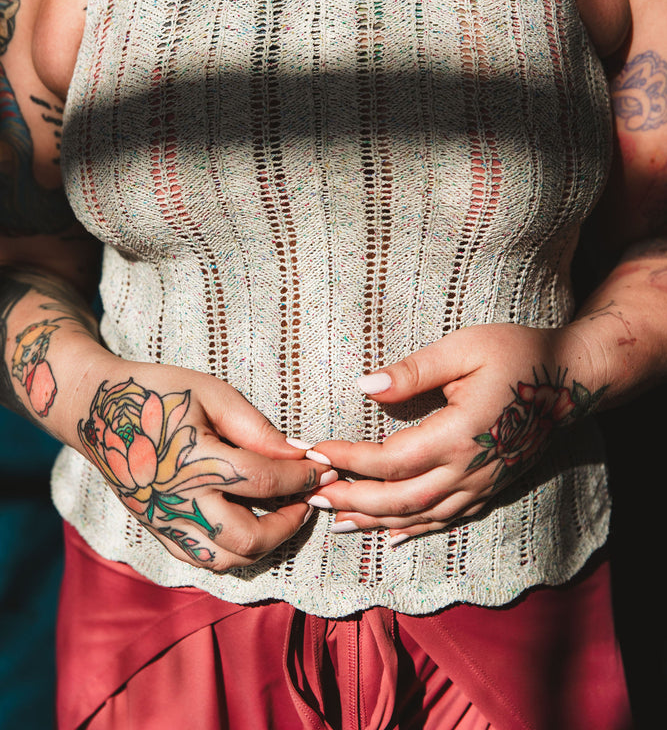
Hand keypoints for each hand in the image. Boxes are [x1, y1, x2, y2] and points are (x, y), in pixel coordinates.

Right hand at [74, 358, 332, 570]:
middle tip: (309, 500)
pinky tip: (254, 527)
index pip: (263, 480)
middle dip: (289, 524)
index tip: (326, 466)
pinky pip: (204, 560)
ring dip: (267, 545)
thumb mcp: (210, 392)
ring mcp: (165, 521)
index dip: (303, 476)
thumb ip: (254, 427)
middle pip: (248, 538)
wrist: (96, 411)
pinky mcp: (158, 530)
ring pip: (228, 560)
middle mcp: (178, 500)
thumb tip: (298, 453)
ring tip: (286, 515)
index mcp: (193, 460)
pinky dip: (237, 553)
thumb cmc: (159, 391)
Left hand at [309, 323, 605, 541]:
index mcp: (459, 434)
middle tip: (313, 495)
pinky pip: (447, 520)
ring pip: (421, 517)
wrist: (571, 378)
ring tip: (337, 521)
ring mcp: (482, 484)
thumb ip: (413, 370)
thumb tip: (364, 385)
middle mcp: (469, 469)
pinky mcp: (491, 488)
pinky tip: (390, 536)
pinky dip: (414, 530)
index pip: (390, 459)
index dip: (349, 460)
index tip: (316, 451)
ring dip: (376, 522)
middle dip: (353, 501)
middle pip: (400, 500)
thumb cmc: (517, 354)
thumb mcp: (464, 349)